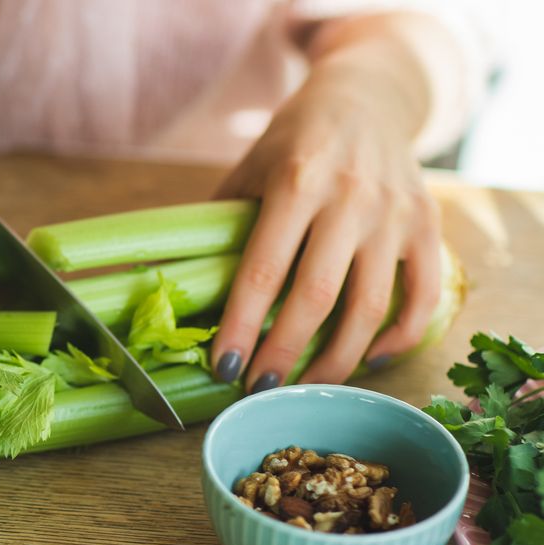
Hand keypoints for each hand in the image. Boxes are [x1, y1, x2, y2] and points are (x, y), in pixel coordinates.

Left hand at [210, 64, 442, 391]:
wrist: (368, 94)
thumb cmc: (295, 139)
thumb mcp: (251, 167)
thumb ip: (223, 223)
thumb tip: (178, 286)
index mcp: (297, 180)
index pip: (264, 269)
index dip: (242, 325)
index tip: (223, 366)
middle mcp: (351, 198)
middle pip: (316, 297)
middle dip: (283, 353)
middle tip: (257, 388)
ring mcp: (394, 214)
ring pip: (370, 307)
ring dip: (335, 360)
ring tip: (303, 388)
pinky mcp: (428, 226)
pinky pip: (421, 297)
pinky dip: (397, 337)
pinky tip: (365, 359)